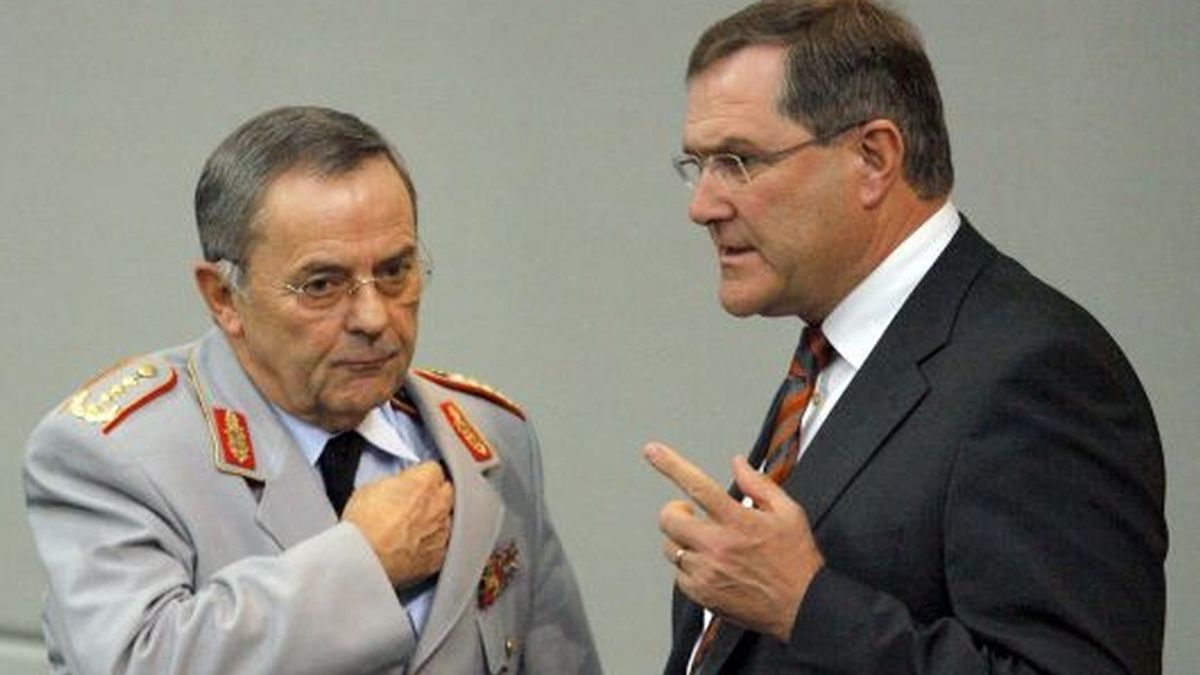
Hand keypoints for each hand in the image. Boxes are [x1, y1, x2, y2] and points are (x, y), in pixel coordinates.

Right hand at [342, 462, 453, 589]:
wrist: (362, 560)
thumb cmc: (362, 525)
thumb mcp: (370, 487)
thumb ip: (395, 483)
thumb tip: (399, 486)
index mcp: (425, 482)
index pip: (433, 469)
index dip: (419, 476)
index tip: (411, 483)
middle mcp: (439, 505)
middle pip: (445, 492)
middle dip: (432, 496)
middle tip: (411, 504)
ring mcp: (442, 532)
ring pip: (445, 520)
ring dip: (433, 521)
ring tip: (409, 529)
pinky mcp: (438, 557)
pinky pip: (441, 546)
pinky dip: (430, 545)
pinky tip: (412, 547)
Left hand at [644, 441, 823, 641]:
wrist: (802, 606)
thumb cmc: (797, 561)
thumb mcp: (789, 513)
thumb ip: (760, 485)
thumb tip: (738, 464)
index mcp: (738, 521)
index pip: (697, 485)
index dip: (671, 464)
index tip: (653, 451)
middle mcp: (718, 547)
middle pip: (669, 519)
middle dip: (675, 511)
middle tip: (689, 513)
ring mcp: (707, 572)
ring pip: (670, 547)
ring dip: (682, 540)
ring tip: (705, 543)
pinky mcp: (702, 595)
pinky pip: (678, 575)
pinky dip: (688, 567)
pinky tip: (709, 566)